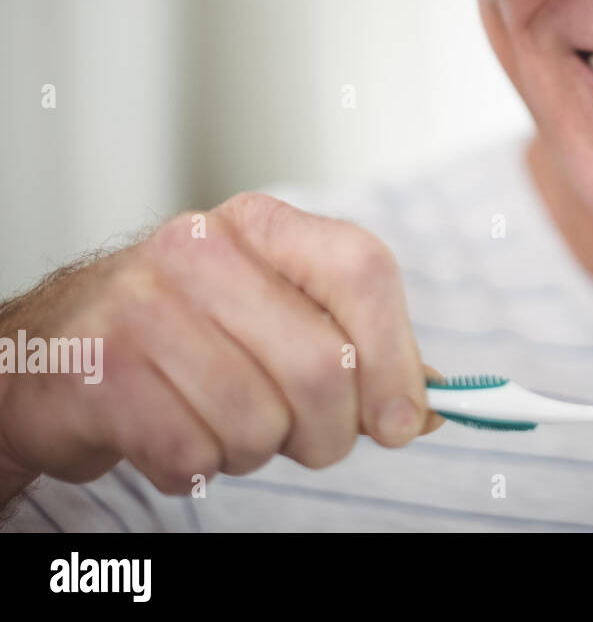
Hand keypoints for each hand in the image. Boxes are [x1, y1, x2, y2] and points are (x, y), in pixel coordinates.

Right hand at [0, 193, 441, 506]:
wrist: (55, 354)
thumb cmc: (188, 337)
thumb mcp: (280, 318)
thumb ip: (362, 352)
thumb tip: (434, 403)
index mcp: (263, 226)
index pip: (363, 270)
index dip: (396, 356)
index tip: (404, 418)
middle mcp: (201, 249)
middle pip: (322, 364)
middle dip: (330, 430)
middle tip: (307, 438)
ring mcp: (141, 305)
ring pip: (259, 420)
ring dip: (255, 451)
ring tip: (224, 424)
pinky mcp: (97, 370)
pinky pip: (193, 454)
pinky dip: (197, 468)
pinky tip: (176, 435)